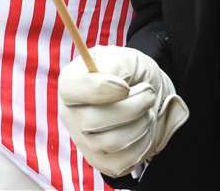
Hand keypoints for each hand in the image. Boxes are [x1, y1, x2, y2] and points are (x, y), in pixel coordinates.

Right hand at [58, 46, 188, 177]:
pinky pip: (122, 161)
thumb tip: (117, 86)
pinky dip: (142, 143)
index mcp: (71, 82)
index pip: (70, 89)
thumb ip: (119, 65)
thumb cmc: (134, 75)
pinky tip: (144, 128)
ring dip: (140, 123)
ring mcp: (83, 141)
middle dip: (131, 106)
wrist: (147, 98)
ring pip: (110, 142)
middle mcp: (70, 114)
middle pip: (92, 120)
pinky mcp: (100, 161)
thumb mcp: (128, 58)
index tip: (125, 87)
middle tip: (149, 93)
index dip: (98, 89)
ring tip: (147, 109)